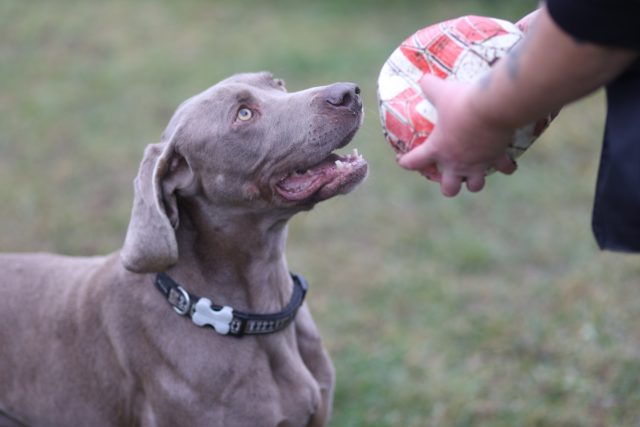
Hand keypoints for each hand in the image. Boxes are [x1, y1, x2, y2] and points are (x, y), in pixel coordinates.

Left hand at [397, 74, 516, 196]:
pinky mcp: (498, 157)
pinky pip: (505, 168)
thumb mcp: (443, 91)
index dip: (406, 163)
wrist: (493, 107)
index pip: (415, 162)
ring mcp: (478, 163)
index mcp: (438, 149)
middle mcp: (457, 162)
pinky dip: (506, 167)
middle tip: (449, 176)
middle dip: (448, 186)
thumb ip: (430, 86)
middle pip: (449, 189)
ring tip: (475, 174)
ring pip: (475, 185)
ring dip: (474, 182)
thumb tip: (422, 77)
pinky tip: (506, 163)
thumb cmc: (463, 102)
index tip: (402, 161)